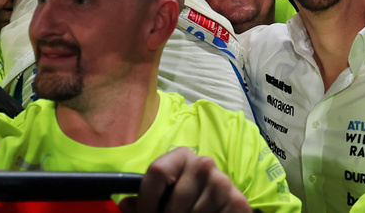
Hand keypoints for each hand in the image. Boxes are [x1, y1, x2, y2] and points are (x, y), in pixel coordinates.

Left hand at [118, 147, 250, 212]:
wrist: (216, 211)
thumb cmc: (185, 205)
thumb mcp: (163, 201)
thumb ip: (143, 203)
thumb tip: (125, 203)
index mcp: (182, 156)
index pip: (157, 172)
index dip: (147, 201)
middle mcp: (204, 163)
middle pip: (175, 198)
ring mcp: (223, 182)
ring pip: (193, 212)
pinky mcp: (238, 202)